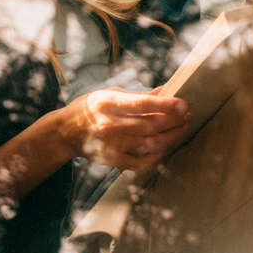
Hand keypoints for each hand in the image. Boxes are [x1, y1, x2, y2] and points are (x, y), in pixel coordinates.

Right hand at [57, 88, 190, 170]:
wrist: (65, 132)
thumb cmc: (91, 108)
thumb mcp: (110, 93)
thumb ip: (138, 95)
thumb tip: (165, 91)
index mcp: (108, 103)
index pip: (141, 104)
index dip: (164, 105)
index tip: (182, 104)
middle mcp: (109, 124)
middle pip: (149, 125)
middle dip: (173, 121)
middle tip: (187, 115)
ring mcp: (110, 144)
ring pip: (148, 144)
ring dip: (169, 137)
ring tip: (182, 128)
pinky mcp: (111, 159)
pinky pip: (138, 162)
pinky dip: (154, 156)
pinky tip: (163, 147)